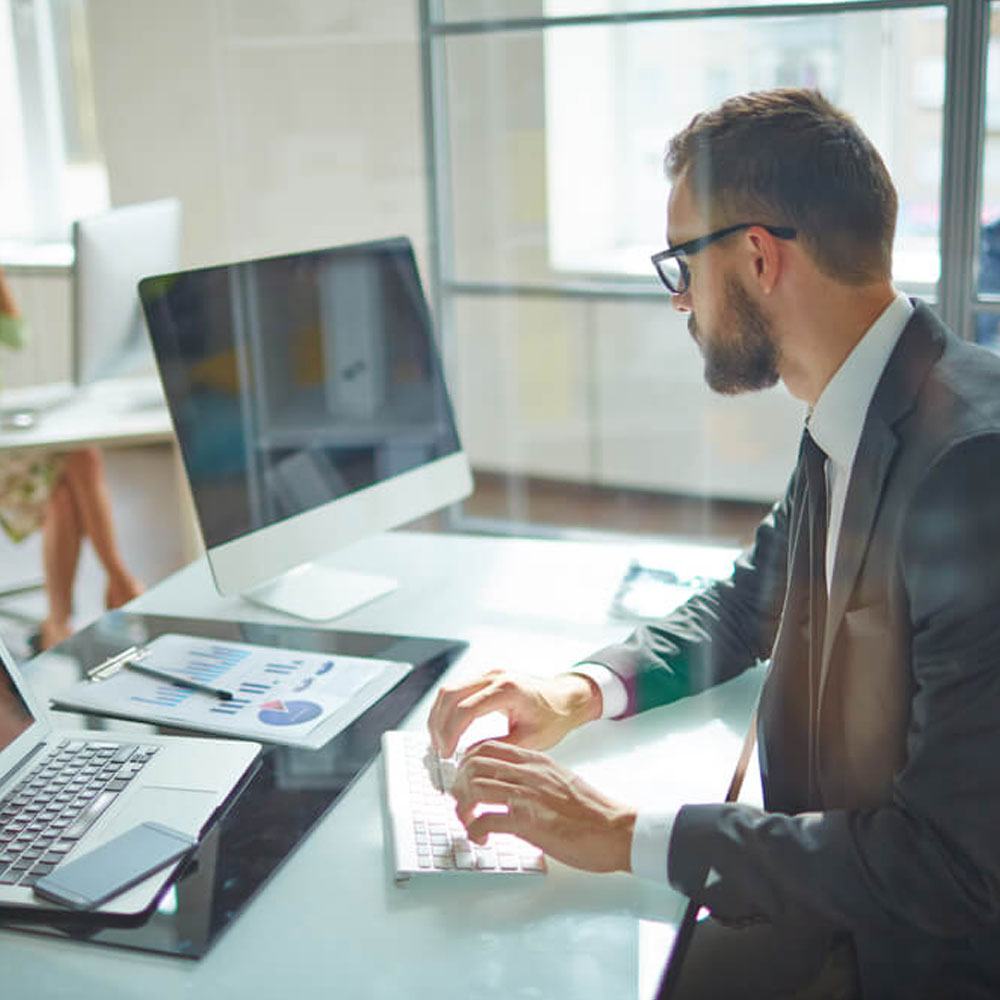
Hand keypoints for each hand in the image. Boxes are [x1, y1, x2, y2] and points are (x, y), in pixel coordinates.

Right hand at [428, 669, 601, 757]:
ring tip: (439, 743)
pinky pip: (456, 690)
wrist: (566, 697)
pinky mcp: (485, 679)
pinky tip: (447, 729)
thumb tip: (469, 758)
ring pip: (448, 690)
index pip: (465, 709)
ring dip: (439, 716)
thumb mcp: (530, 740)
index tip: (446, 754)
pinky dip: (446, 710)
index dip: (450, 733)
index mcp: (507, 690)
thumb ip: (498, 747)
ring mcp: (488, 675)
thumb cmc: (554, 717)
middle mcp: (494, 676)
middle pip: (449, 695)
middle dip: (439, 725)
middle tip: (439, 751)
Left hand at [450, 740, 634, 872]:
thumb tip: (511, 787)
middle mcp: (528, 772)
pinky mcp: (528, 822)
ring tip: (469, 823)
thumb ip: (535, 779)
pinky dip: (475, 830)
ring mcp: (527, 795)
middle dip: (459, 785)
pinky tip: (482, 838)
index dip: (467, 764)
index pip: (487, 747)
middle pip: (473, 764)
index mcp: (536, 760)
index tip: (465, 781)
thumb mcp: (560, 780)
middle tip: (462, 804)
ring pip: (474, 788)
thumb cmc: (593, 811)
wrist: (617, 829)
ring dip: (463, 809)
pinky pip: (485, 819)